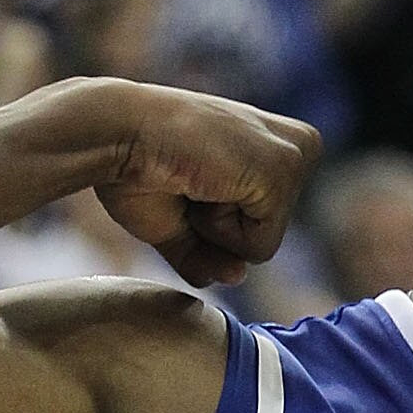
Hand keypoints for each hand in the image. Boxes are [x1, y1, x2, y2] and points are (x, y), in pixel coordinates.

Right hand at [79, 83, 321, 289]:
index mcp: (278, 148)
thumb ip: (210, 256)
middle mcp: (296, 145)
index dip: (217, 227)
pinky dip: (220, 228)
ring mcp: (295, 155)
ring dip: (217, 228)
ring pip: (263, 246)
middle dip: (219, 230)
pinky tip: (203, 180)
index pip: (265, 232)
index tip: (191, 180)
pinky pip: (257, 246)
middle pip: (267, 239)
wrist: (116, 134)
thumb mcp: (180, 225)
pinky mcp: (284, 168)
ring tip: (196, 177)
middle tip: (191, 180)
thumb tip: (238, 277)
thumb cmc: (138, 171)